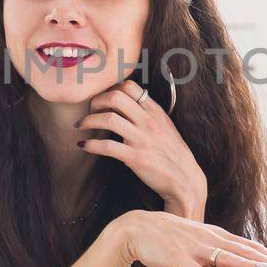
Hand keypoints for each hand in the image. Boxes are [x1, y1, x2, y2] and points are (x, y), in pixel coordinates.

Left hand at [76, 78, 206, 214]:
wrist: (185, 180)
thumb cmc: (172, 153)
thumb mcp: (164, 126)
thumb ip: (147, 113)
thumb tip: (126, 103)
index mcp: (155, 111)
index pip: (129, 86)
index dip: (111, 89)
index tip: (102, 99)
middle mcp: (148, 121)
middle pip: (116, 97)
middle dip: (96, 101)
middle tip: (89, 110)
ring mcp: (142, 139)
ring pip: (109, 119)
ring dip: (89, 121)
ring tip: (81, 126)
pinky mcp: (136, 158)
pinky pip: (108, 146)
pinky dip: (91, 145)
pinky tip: (84, 146)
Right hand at [110, 210, 266, 266]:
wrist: (135, 228)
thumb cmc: (167, 239)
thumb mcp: (195, 245)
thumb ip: (214, 256)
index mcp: (214, 235)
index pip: (248, 246)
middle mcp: (208, 238)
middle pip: (243, 250)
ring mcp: (193, 246)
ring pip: (224, 256)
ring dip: (246, 265)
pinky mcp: (175, 256)